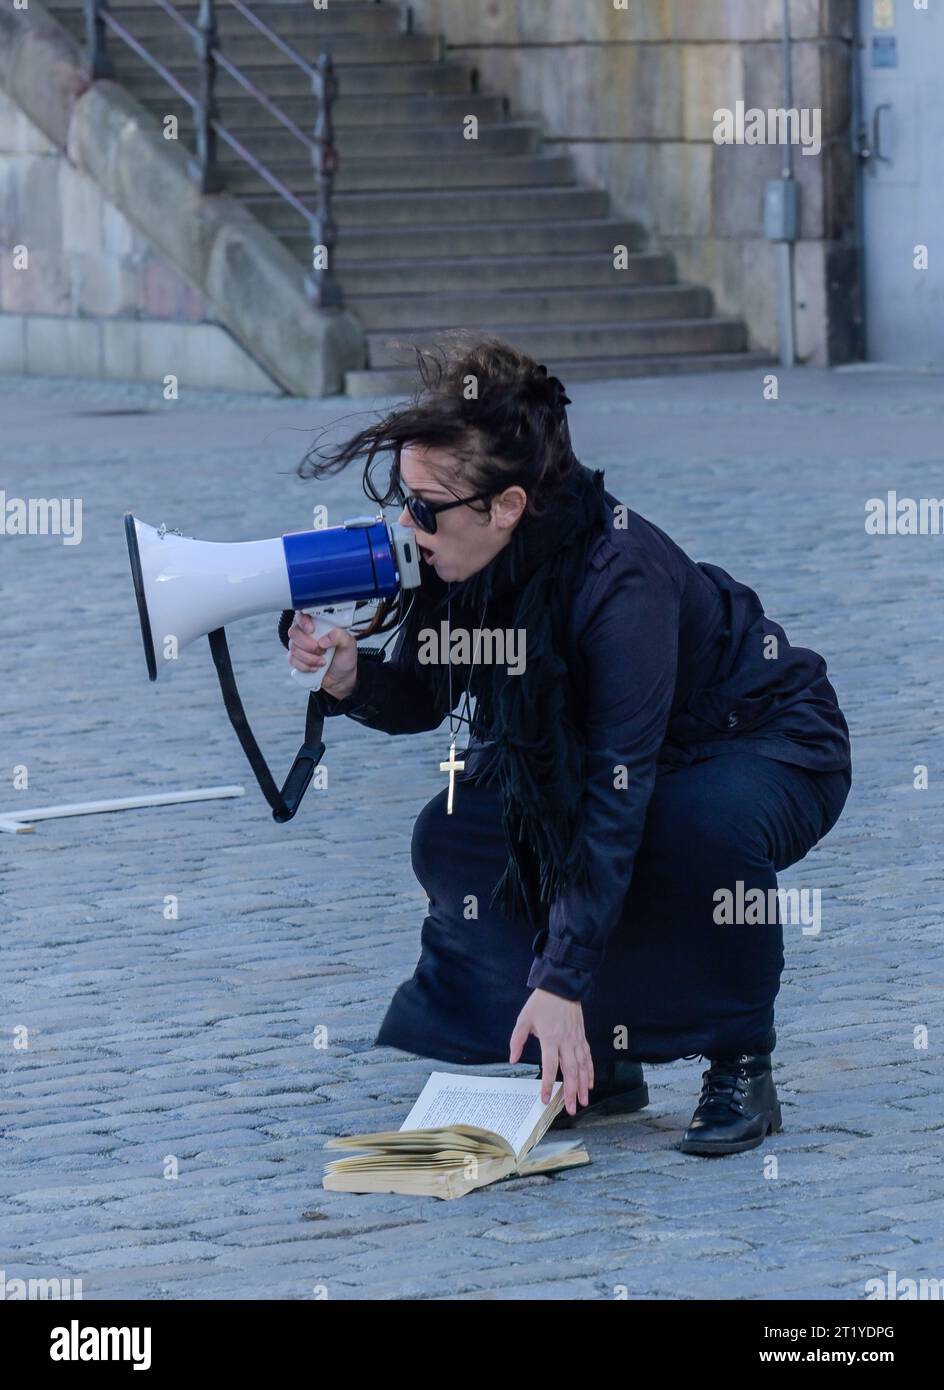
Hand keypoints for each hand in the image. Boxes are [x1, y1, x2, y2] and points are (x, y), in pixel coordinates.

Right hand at [287, 613, 357, 699]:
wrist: (342, 677)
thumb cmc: (345, 657)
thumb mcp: (349, 644)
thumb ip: (340, 636)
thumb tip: (323, 640)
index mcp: (319, 624)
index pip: (303, 614)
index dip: (303, 620)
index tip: (312, 630)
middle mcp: (306, 633)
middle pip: (294, 632)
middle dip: (308, 645)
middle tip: (322, 651)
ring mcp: (299, 646)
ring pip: (293, 648)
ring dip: (309, 658)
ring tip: (323, 662)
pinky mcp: (296, 659)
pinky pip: (292, 660)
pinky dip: (305, 666)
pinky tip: (315, 668)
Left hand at [509, 988, 594, 1116]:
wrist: (561, 986)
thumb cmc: (541, 1003)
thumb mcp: (524, 1019)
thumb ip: (517, 1040)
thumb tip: (513, 1059)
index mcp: (550, 1039)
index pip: (550, 1066)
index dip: (548, 1084)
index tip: (545, 1098)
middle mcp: (566, 1042)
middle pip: (570, 1071)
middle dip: (570, 1092)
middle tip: (570, 1109)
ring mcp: (576, 1040)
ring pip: (582, 1067)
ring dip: (583, 1086)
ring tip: (583, 1102)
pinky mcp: (582, 1037)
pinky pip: (588, 1057)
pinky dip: (590, 1071)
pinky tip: (590, 1083)